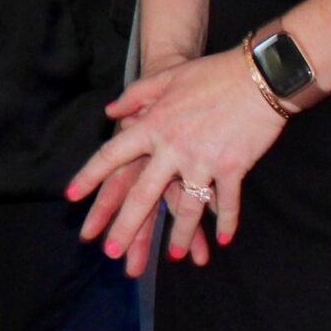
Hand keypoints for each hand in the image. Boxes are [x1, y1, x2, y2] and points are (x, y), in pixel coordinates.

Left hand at [64, 47, 287, 276]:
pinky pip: (226, 202)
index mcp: (152, 125)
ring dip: (179, 235)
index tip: (71, 195)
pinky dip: (226, 222)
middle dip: (126, 226)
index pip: (112, 154)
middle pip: (142, 194)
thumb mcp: (166, 78)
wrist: (259, 77)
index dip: (90, 175)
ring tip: (171, 256)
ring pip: (186, 208)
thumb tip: (110, 112)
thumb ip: (135, 96)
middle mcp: (172, 148)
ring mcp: (202, 161)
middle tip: (111, 252)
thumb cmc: (211, 74)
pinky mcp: (232, 168)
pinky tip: (224, 240)